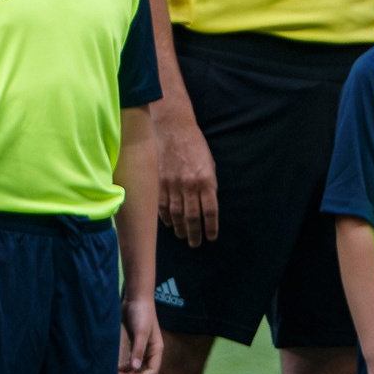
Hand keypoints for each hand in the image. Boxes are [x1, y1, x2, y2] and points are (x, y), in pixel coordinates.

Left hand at [119, 293, 161, 373]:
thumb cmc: (141, 314)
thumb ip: (138, 350)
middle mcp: (150, 351)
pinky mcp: (133, 343)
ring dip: (128, 373)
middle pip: (144, 371)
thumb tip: (134, 368)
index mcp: (156, 350)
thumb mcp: (140, 332)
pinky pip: (130, 359)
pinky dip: (124, 365)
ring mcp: (141, 347)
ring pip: (136, 367)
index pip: (152, 371)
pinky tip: (116, 367)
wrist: (135, 299)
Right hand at [155, 109, 219, 245]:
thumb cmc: (196, 146)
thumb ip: (209, 185)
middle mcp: (190, 185)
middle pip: (193, 217)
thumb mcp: (210, 165)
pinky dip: (166, 218)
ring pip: (177, 215)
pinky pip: (163, 206)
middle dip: (195, 233)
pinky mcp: (161, 183)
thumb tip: (208, 205)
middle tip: (196, 243)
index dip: (211, 227)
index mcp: (206, 180)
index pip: (210, 211)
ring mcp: (174, 185)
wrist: (175, 130)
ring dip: (181, 229)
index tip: (211, 237)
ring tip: (184, 236)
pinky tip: (170, 225)